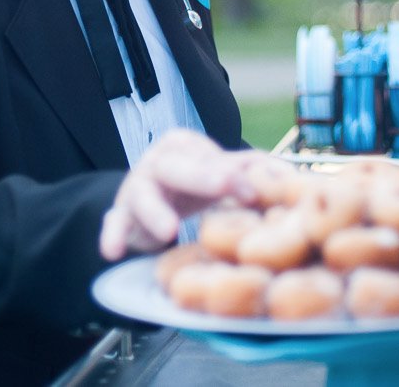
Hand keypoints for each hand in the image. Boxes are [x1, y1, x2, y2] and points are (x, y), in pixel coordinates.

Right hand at [99, 129, 265, 261]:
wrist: (149, 202)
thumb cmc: (190, 186)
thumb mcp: (217, 176)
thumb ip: (247, 172)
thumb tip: (286, 174)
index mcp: (184, 147)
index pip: (209, 158)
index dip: (231, 173)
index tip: (253, 192)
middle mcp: (157, 163)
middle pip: (176, 166)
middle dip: (201, 176)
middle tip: (225, 186)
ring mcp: (136, 189)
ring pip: (142, 195)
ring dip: (155, 211)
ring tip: (169, 230)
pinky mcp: (121, 215)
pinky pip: (114, 223)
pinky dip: (112, 235)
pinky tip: (113, 251)